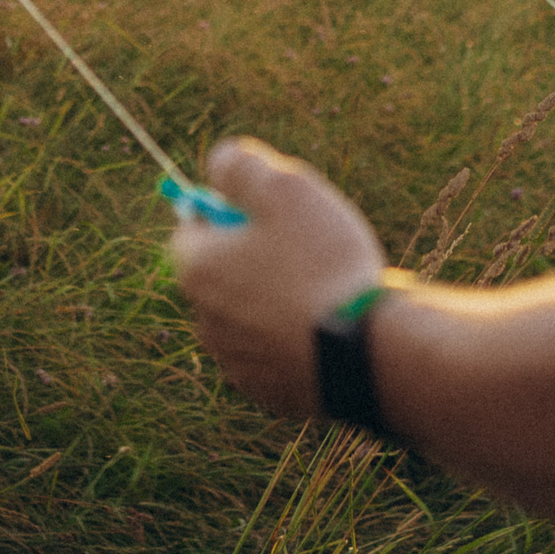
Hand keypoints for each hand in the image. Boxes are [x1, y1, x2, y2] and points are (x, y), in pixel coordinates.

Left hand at [170, 138, 386, 419]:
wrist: (363, 351)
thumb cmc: (321, 262)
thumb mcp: (283, 187)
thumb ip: (241, 165)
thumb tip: (220, 161)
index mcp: (197, 269)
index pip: (191, 226)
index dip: (227, 208)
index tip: (266, 206)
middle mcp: (204, 320)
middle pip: (219, 271)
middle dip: (252, 254)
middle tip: (303, 243)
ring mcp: (235, 362)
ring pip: (247, 314)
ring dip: (273, 296)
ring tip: (322, 286)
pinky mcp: (268, 392)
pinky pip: (273, 351)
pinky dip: (292, 336)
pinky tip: (327, 326)